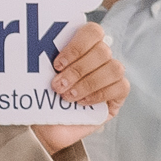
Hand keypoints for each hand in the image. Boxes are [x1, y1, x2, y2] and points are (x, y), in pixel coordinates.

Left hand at [30, 21, 126, 152]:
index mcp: (83, 46)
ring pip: (113, 68)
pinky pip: (120, 87)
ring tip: (67, 96)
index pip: (92, 31)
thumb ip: (47, 59)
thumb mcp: (41, 76)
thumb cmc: (43, 98)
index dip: (77, 46)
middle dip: (78, 70)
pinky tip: (82, 103)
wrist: (45, 128)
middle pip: (102, 51)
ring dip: (88, 83)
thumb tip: (40, 46)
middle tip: (58, 85)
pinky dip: (99, 94)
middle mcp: (100, 59)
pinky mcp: (117, 95)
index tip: (57, 64)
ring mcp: (110, 76)